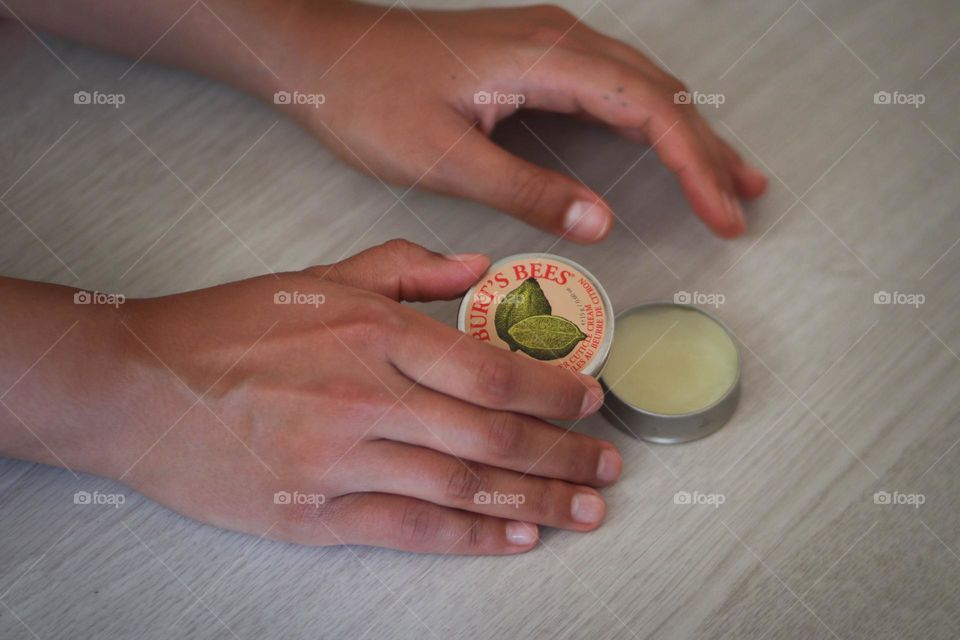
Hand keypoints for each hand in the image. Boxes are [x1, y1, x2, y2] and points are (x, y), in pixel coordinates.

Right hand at [45, 241, 619, 553]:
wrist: (138, 385)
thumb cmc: (229, 327)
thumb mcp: (319, 277)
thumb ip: (405, 268)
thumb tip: (478, 269)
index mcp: (371, 333)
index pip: (487, 368)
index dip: (550, 390)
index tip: (589, 400)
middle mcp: (365, 396)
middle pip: (490, 433)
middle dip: (561, 455)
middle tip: (607, 466)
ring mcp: (339, 460)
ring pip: (461, 485)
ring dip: (534, 502)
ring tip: (583, 510)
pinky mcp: (312, 513)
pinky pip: (408, 528)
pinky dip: (469, 537)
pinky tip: (514, 539)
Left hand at [275, 3, 767, 240]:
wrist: (323, 52)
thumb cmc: (369, 97)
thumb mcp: (443, 156)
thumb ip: (524, 190)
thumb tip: (600, 222)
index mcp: (545, 56)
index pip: (649, 108)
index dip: (695, 164)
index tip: (723, 213)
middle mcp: (558, 39)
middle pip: (660, 93)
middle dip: (708, 151)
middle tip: (743, 204)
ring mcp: (548, 42)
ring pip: (642, 86)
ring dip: (688, 133)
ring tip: (729, 177)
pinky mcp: (534, 56)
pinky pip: (612, 86)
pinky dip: (649, 120)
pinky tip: (664, 143)